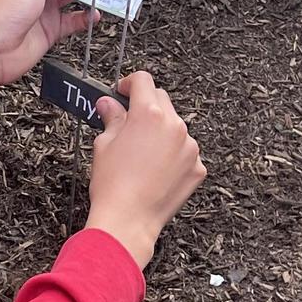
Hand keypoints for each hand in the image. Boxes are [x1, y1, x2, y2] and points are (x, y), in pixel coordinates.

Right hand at [83, 72, 205, 268]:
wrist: (128, 221)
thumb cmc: (112, 184)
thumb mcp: (104, 144)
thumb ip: (111, 118)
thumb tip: (108, 104)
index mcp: (149, 113)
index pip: (143, 81)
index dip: (129, 83)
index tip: (122, 92)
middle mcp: (175, 125)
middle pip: (162, 100)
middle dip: (145, 106)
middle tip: (128, 122)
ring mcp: (190, 147)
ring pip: (175, 127)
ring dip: (161, 132)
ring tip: (142, 154)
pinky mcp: (197, 167)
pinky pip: (185, 152)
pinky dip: (172, 155)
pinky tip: (155, 170)